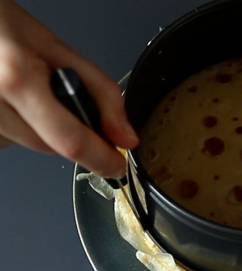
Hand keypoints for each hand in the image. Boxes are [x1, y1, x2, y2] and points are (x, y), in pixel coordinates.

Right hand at [0, 1, 137, 176]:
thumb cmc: (7, 30)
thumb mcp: (60, 51)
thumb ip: (102, 94)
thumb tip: (125, 137)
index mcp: (19, 80)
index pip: (71, 140)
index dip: (101, 159)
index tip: (117, 166)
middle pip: (53, 148)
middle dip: (75, 137)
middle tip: (76, 109)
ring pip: (34, 146)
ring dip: (48, 131)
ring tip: (38, 95)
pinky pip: (15, 139)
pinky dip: (28, 127)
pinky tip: (21, 102)